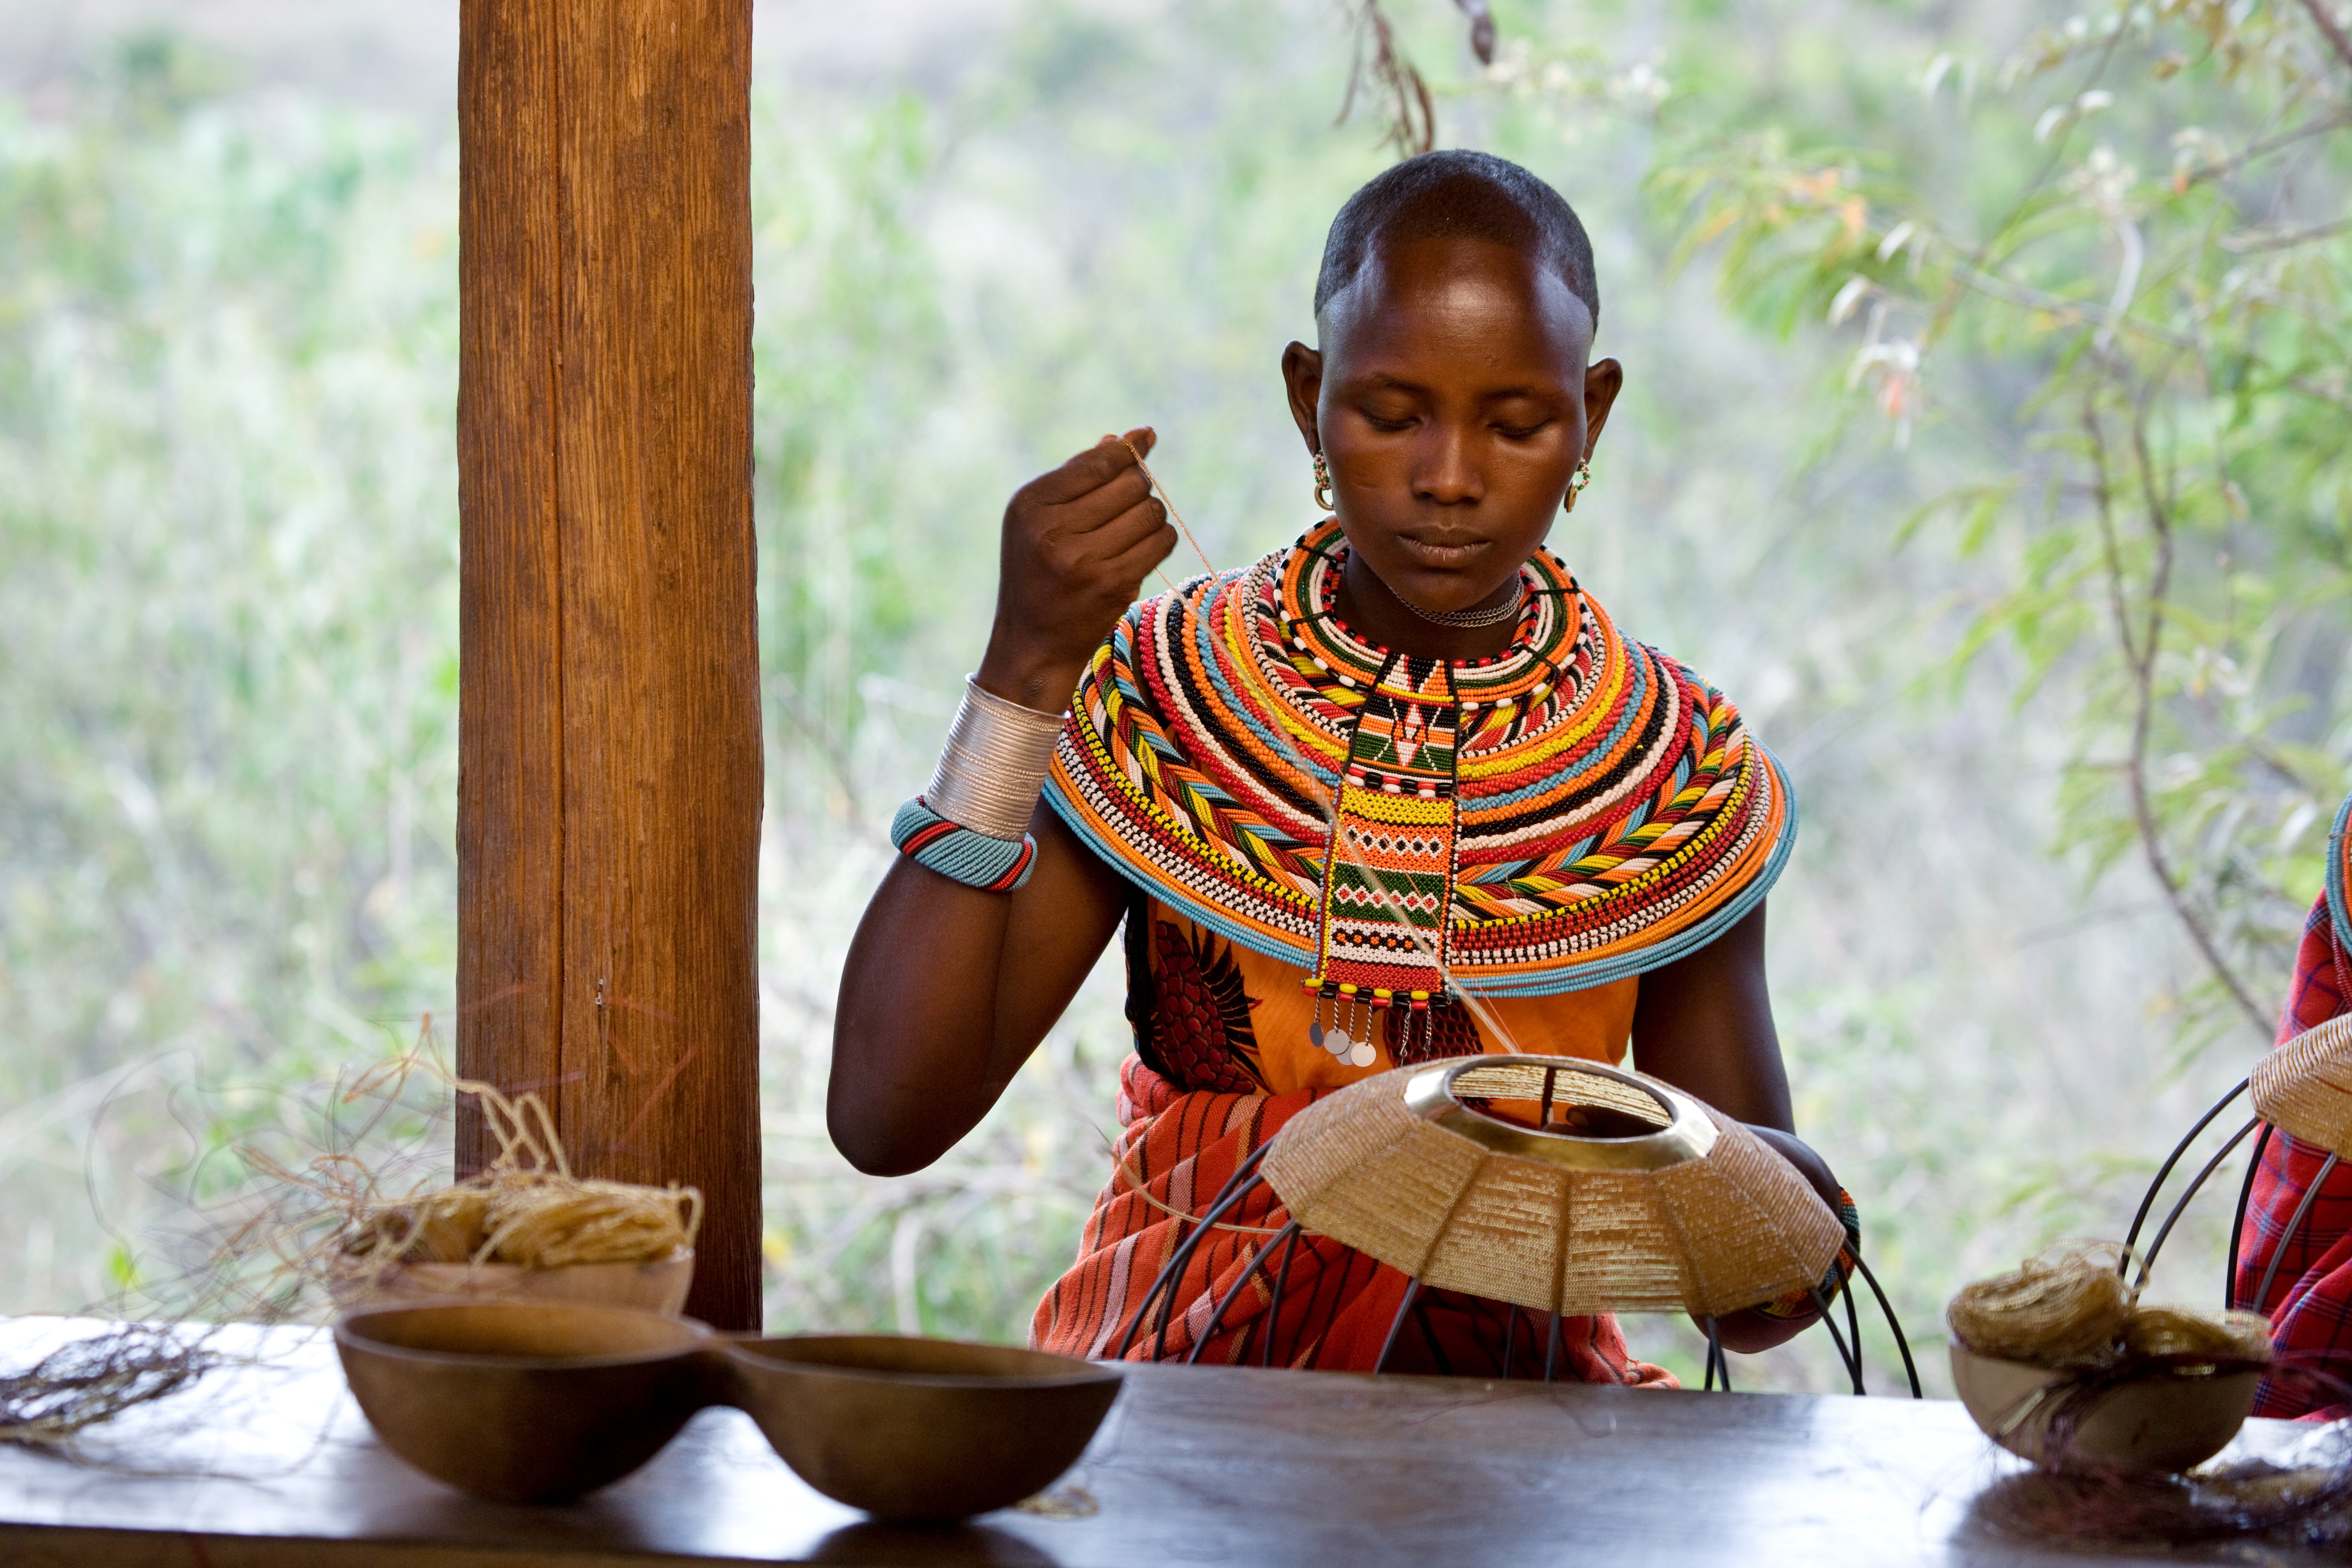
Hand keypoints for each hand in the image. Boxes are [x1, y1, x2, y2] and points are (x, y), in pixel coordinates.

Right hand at [976, 428, 1175, 712]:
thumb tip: (1129, 437)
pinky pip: (1160, 542)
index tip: (1145, 439)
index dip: (1128, 449)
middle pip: (1130, 483)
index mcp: (1030, 505)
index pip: (1097, 462)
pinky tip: (1144, 546)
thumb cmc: (1038, 572)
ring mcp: (1083, 560)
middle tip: (1127, 504)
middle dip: (1138, 487)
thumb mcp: (1041, 519)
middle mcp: (1052, 530)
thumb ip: (1080, 476)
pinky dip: (1160, 539)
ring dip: (1152, 515)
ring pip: (1150, 511)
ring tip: (1133, 529)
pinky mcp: (1111, 585)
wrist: (1033, 642)